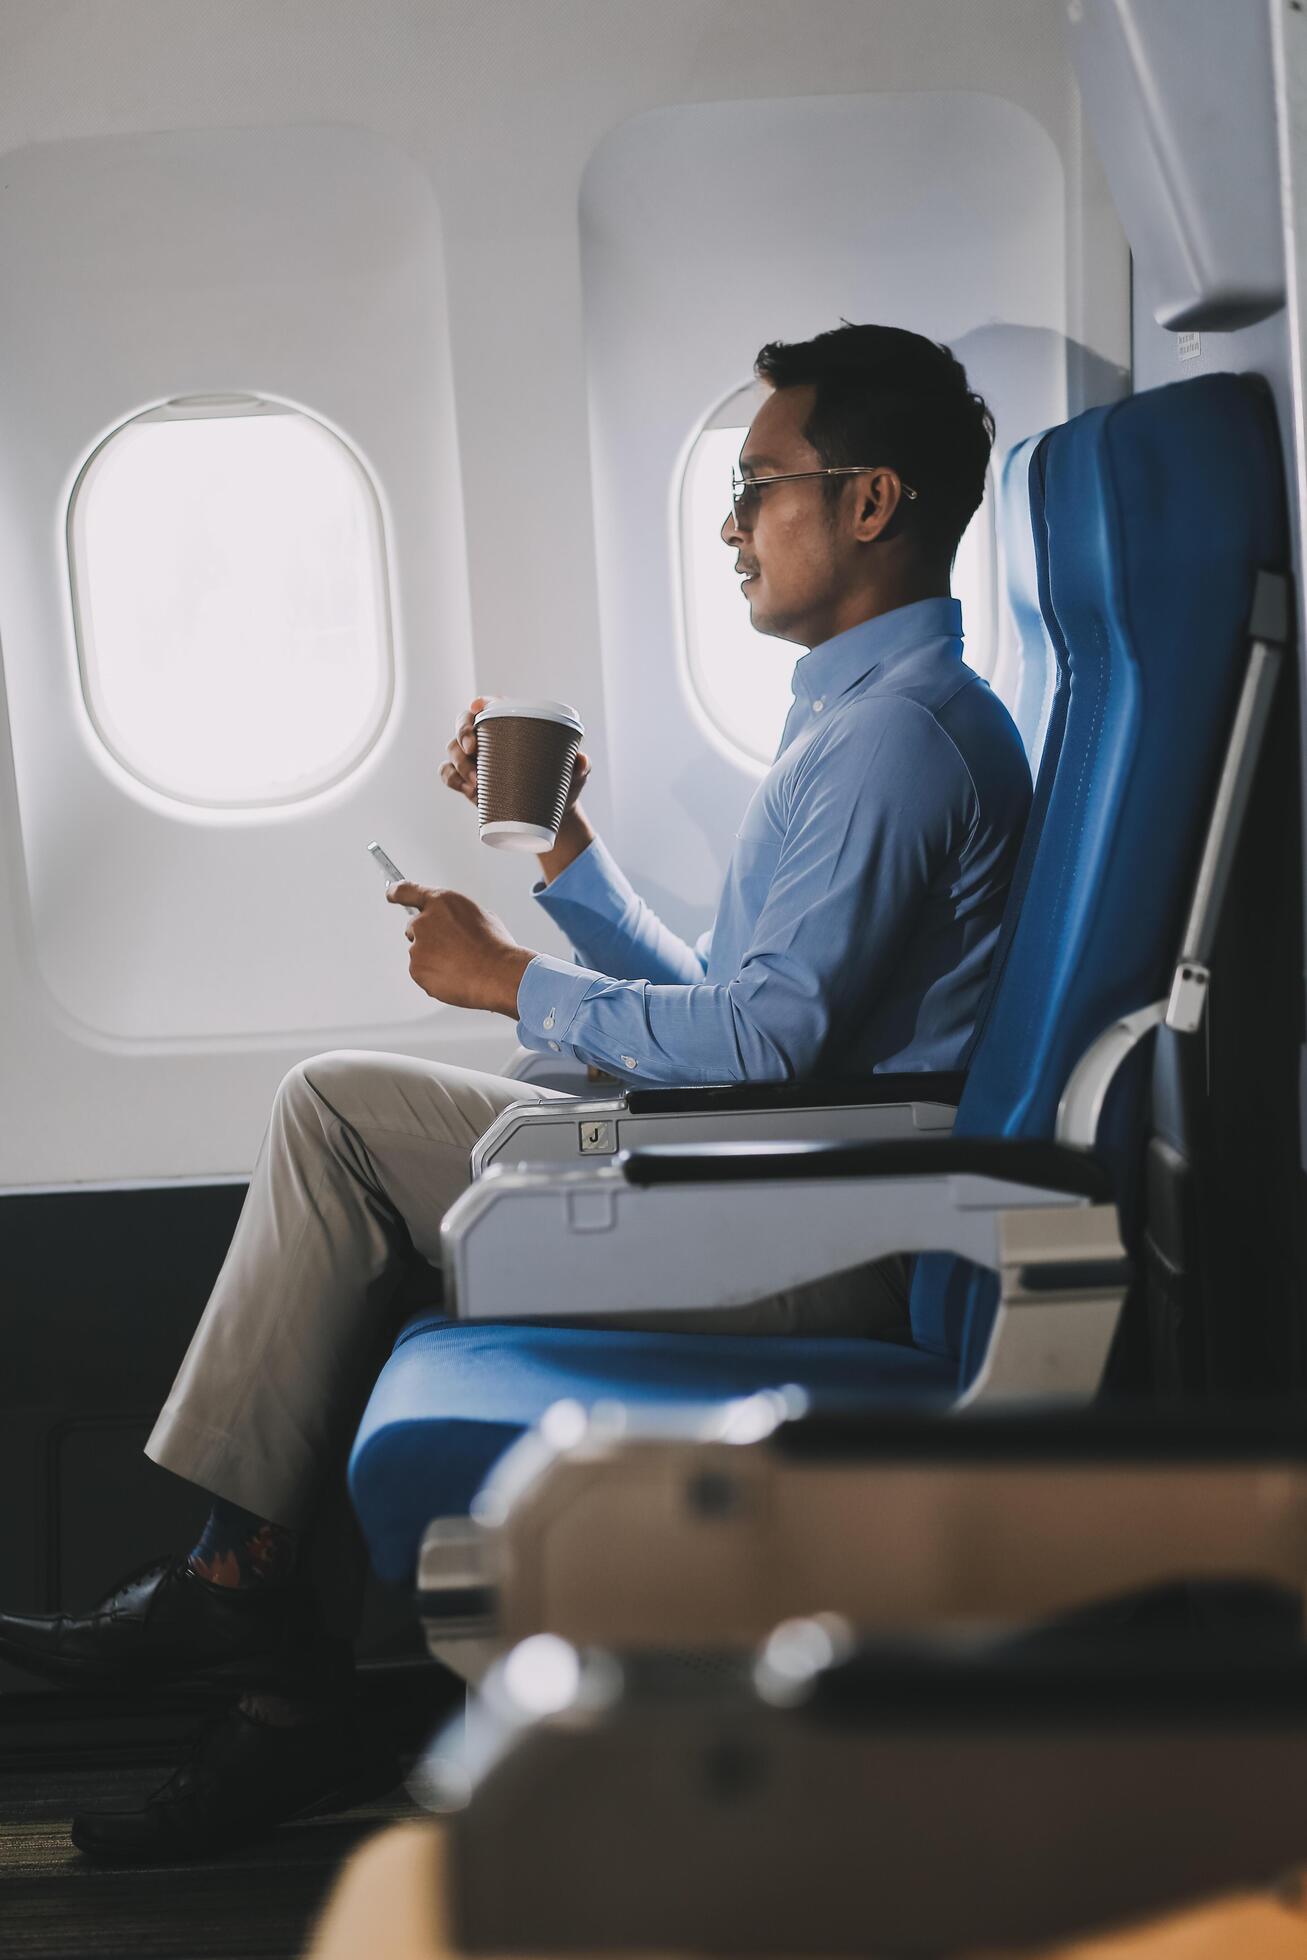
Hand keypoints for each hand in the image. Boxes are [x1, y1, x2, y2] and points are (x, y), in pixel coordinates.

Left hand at [387, 882, 533, 1016]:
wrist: (497, 974)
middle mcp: (424, 921)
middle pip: (414, 927)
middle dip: (429, 937)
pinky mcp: (416, 969)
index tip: (391, 893)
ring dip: (433, 958)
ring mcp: (418, 947)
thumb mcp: (481, 916)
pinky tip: (455, 976)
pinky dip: (434, 975)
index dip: (397, 892)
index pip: (407, 890)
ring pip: (419, 952)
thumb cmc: (495, 947)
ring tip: (460, 964)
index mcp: (441, 902)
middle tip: (452, 948)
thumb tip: (455, 923)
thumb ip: (458, 915)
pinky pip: (422, 972)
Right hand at [441, 694, 591, 824]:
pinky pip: (447, 773)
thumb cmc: (561, 784)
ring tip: (476, 782)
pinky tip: (466, 789)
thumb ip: (580, 766)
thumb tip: (581, 761)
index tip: (477, 708)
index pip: (489, 706)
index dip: (479, 703)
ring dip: (458, 762)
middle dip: (462, 733)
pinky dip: (452, 778)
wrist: (550, 814)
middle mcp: (488, 737)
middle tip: (473, 749)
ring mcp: (474, 758)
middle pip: (463, 723)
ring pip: (452, 749)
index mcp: (510, 724)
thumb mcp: (573, 775)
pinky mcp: (466, 779)